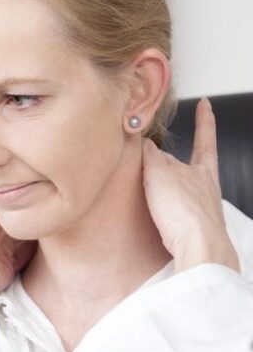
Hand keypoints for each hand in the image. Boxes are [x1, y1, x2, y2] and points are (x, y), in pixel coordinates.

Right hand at [141, 98, 238, 271]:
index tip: (205, 104)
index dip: (205, 120)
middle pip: (187, 166)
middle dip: (174, 161)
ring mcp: (200, 209)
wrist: (198, 247)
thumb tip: (145, 142)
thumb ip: (151, 157)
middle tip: (153, 157)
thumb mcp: (159, 175)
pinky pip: (177, 213)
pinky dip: (168, 210)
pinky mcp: (192, 230)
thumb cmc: (183, 211)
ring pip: (183, 191)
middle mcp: (205, 187)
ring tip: (151, 189)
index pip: (205, 138)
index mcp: (203, 169)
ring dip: (169, 188)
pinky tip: (159, 215)